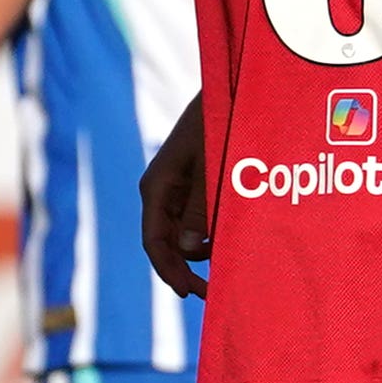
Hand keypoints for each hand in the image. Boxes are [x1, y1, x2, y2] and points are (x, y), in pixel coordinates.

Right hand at [141, 94, 209, 299]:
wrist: (226, 90)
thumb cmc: (217, 123)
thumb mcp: (210, 166)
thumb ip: (198, 207)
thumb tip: (187, 250)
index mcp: (156, 187)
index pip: (154, 242)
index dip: (170, 271)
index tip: (191, 292)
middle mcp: (161, 192)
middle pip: (166, 243)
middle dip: (185, 268)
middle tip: (211, 290)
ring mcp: (175, 188)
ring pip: (182, 233)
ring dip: (200, 250)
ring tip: (227, 262)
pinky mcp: (192, 183)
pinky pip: (195, 217)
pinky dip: (208, 232)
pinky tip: (226, 239)